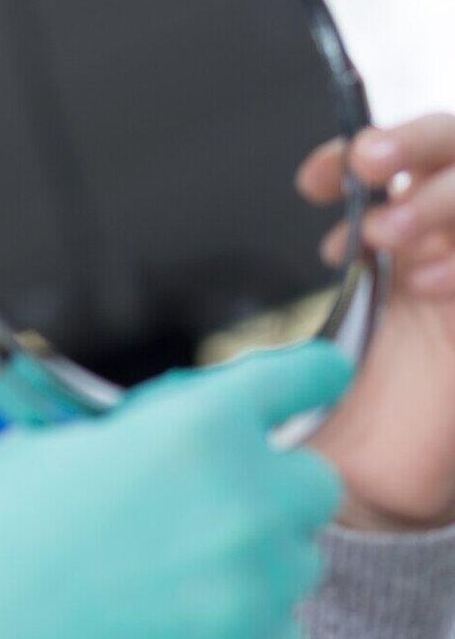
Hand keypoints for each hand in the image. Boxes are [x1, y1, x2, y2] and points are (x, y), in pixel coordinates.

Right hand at [0, 342, 346, 638]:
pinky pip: (276, 632)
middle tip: (193, 504)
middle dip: (262, 484)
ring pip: (294, 562)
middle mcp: (238, 507)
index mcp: (189, 431)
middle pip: (311, 482)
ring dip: (247, 558)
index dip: (303, 374)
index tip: (309, 377)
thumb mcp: (48, 442)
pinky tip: (160, 620)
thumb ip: (142, 425)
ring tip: (158, 572)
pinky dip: (235, 625)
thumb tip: (186, 418)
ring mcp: (246, 594)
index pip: (303, 378)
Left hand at [299, 117, 454, 530]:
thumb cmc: (332, 414)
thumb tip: (208, 259)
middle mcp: (440, 251)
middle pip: (454, 151)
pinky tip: (421, 279)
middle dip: (414, 143)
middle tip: (368, 166)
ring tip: (385, 234)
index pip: (397, 162)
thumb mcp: (292, 336)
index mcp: (396, 244)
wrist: (372, 496)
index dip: (359, 153)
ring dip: (438, 197)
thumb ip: (269, 302)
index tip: (311, 182)